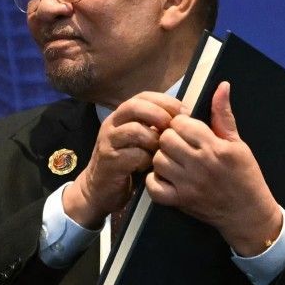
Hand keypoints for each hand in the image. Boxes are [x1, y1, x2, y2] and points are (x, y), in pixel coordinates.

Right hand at [64, 91, 183, 228]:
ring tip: (161, 151)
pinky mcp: (109, 161)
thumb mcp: (140, 139)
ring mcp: (108, 142)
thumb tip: (183, 117)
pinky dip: (147, 160)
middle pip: (134, 107)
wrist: (100, 188)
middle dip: (159, 115)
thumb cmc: (127, 162)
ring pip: (135, 130)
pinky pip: (134, 155)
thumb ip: (154, 126)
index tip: (184, 113)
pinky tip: (150, 166)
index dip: (165, 101)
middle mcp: (112, 124)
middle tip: (172, 129)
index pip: (143, 96)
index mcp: (122, 116)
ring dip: (155, 140)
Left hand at [146, 82, 282, 254]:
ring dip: (163, 159)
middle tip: (179, 145)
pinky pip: (153, 185)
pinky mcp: (180, 202)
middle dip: (169, 139)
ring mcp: (189, 185)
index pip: (181, 123)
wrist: (248, 214)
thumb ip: (223, 115)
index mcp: (216, 147)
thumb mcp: (238, 144)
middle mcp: (201, 165)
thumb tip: (222, 86)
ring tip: (175, 161)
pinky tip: (167, 177)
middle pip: (165, 140)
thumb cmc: (245, 176)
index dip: (181, 124)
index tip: (187, 130)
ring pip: (158, 160)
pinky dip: (155, 181)